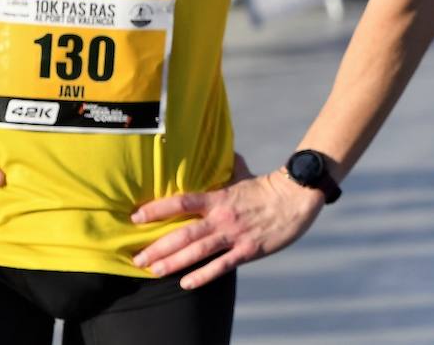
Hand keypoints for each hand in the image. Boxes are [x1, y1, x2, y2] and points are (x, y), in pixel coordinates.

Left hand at [130, 153, 323, 288]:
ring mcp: (235, 235)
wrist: (298, 196)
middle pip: (184, 234)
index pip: (182, 202)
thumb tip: (217, 149)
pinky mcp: (248, 250)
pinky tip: (185, 283)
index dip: (157, 209)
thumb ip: (226, 165)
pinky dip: (202, 276)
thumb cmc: (268, 185)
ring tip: (153, 271)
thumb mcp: (243, 173)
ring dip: (173, 263)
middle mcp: (223, 217)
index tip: (136, 217)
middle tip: (137, 259)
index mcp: (219, 197)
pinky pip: (221, 266)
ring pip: (197, 252)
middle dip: (157, 248)